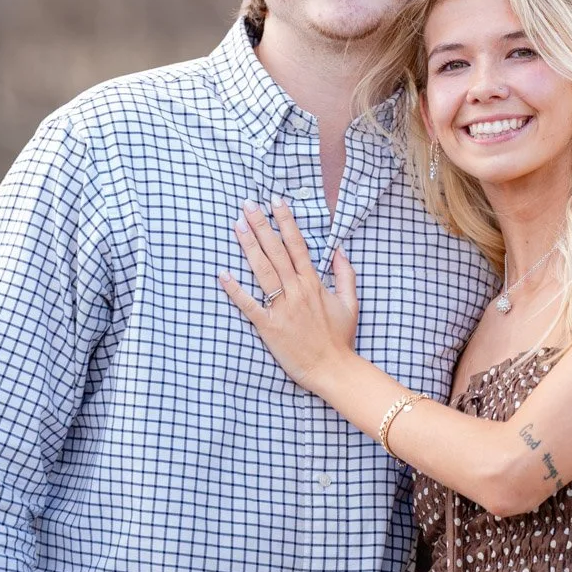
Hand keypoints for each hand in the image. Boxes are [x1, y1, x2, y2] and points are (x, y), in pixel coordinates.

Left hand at [220, 198, 358, 389]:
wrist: (333, 369)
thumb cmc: (340, 338)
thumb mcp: (349, 303)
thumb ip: (345, 274)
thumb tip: (339, 250)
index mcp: (313, 283)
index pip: (297, 244)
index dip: (286, 221)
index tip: (275, 201)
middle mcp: (297, 291)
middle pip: (276, 251)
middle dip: (261, 225)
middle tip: (247, 204)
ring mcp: (282, 308)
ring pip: (262, 271)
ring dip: (248, 246)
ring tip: (237, 225)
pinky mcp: (269, 327)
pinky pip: (249, 305)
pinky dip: (235, 290)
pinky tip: (222, 274)